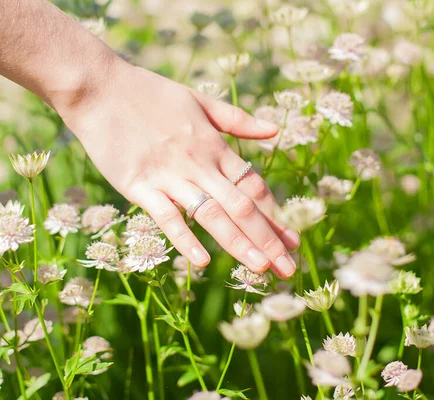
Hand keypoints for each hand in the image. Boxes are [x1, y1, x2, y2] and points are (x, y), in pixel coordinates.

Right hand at [58, 59, 299, 277]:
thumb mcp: (201, 101)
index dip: (277, 216)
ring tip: (262, 269)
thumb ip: (238, 120)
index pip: (254, 188)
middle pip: (242, 207)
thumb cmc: (152, 94)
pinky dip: (185, 238)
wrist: (101, 87)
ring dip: (239, 244)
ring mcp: (170, 176)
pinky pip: (166, 217)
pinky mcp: (139, 185)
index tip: (294, 241)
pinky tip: (203, 262)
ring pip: (212, 215)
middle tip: (289, 268)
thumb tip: (274, 131)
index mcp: (216, 147)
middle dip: (269, 239)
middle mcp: (200, 165)